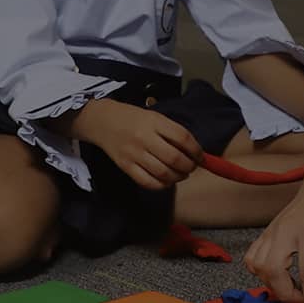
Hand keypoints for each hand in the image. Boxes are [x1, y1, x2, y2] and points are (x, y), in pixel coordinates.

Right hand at [67, 99, 201, 190]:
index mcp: (154, 122)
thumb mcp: (155, 117)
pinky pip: (148, 182)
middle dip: (189, 166)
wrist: (103, 121)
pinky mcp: (126, 166)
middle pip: (175, 158)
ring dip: (178, 177)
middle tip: (191, 167)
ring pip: (163, 173)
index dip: (196, 150)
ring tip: (181, 174)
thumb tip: (194, 152)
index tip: (201, 157)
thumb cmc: (133, 118)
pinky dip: (162, 185)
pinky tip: (166, 180)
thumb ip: (172, 132)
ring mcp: (134, 154)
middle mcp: (144, 138)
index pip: (183, 138)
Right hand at [244, 180, 303, 302]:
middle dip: (287, 296)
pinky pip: (252, 257)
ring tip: (291, 292)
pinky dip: (259, 273)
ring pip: (259, 266)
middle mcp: (287, 229)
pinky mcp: (265, 232)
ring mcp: (272, 230)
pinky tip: (276, 277)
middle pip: (275, 271)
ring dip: (273, 286)